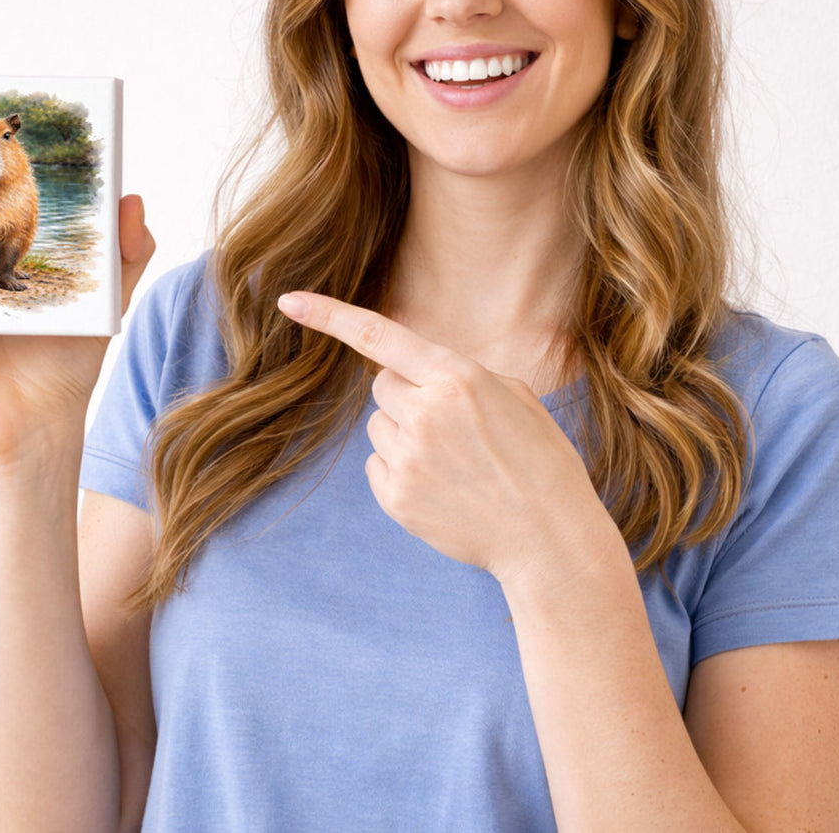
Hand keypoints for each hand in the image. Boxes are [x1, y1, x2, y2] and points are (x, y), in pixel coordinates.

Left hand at [277, 290, 608, 588]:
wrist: (550, 539)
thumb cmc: (539, 460)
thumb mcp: (513, 396)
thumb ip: (458, 375)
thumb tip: (415, 375)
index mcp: (457, 377)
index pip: (380, 336)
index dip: (329, 316)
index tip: (288, 300)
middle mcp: (425, 413)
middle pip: (383, 386)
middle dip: (408, 396)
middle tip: (453, 426)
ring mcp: (407, 458)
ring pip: (379, 426)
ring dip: (405, 434)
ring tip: (455, 462)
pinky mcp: (396, 497)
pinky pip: (376, 465)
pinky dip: (400, 471)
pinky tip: (442, 487)